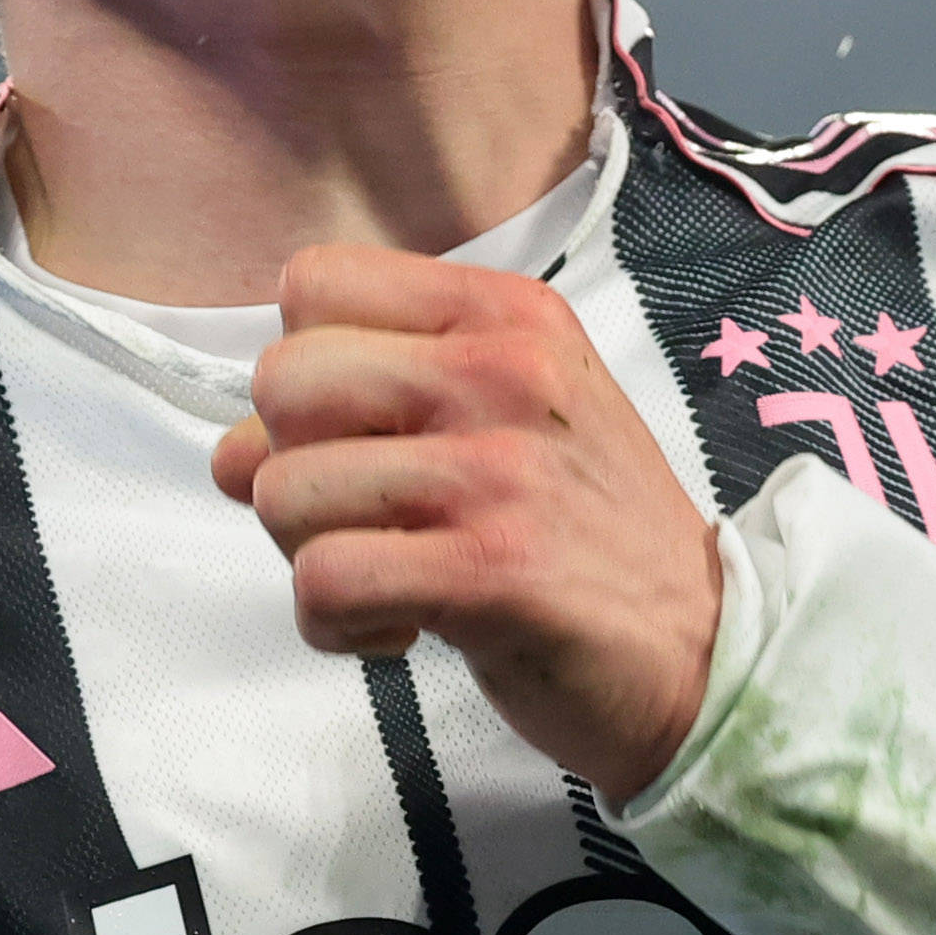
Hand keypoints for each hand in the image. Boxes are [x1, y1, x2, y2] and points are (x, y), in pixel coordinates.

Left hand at [211, 246, 723, 801]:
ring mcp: (495, 469)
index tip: (362, 439)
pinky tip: (401, 627)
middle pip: (281, 382)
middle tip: (369, 521)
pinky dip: (337, 625)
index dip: (306, 376)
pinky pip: (323, 580)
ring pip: (283, 489)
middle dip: (293, 469)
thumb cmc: (592, 539)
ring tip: (394, 580)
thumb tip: (229, 453)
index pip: (314, 284)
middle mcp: (499, 371)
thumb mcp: (500, 429)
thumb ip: (368, 414)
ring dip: (314, 558)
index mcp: (503, 314)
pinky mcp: (488, 569)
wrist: (706, 650)